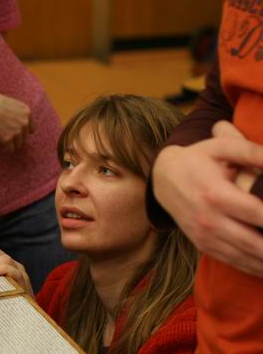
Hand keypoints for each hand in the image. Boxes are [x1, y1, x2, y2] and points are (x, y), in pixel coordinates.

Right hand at [0, 90, 34, 151]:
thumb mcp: (10, 104)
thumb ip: (18, 113)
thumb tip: (20, 124)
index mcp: (26, 112)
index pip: (31, 129)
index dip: (22, 131)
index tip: (13, 131)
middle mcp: (24, 122)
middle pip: (24, 138)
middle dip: (15, 138)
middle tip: (3, 133)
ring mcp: (17, 131)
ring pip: (17, 145)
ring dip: (9, 143)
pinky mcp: (7, 139)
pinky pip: (9, 150)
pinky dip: (3, 148)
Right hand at [152, 121, 262, 276]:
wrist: (163, 178)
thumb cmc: (197, 160)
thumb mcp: (220, 148)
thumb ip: (250, 151)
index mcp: (216, 195)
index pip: (258, 214)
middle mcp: (210, 220)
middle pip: (255, 244)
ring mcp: (206, 236)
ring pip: (247, 258)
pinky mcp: (204, 245)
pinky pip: (236, 262)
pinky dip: (258, 268)